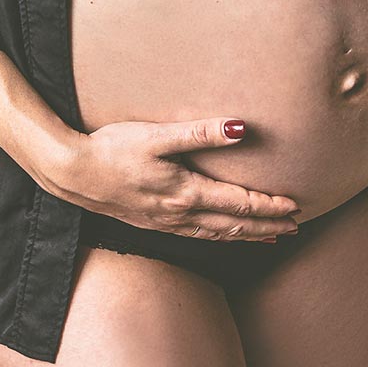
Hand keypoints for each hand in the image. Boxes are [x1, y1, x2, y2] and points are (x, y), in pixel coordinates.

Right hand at [47, 117, 300, 241]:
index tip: (294, 205)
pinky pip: (196, 237)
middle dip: (266, 227)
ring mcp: (165, 223)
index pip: (239, 204)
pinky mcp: (152, 224)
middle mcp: (179, 215)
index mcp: (186, 193)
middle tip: (295, 227)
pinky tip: (222, 235)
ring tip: (270, 238)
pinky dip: (219, 238)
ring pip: (216, 235)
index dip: (269, 206)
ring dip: (246, 237)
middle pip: (233, 226)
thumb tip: (241, 128)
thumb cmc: (112, 149)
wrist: (72, 173)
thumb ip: (200, 133)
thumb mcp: (157, 136)